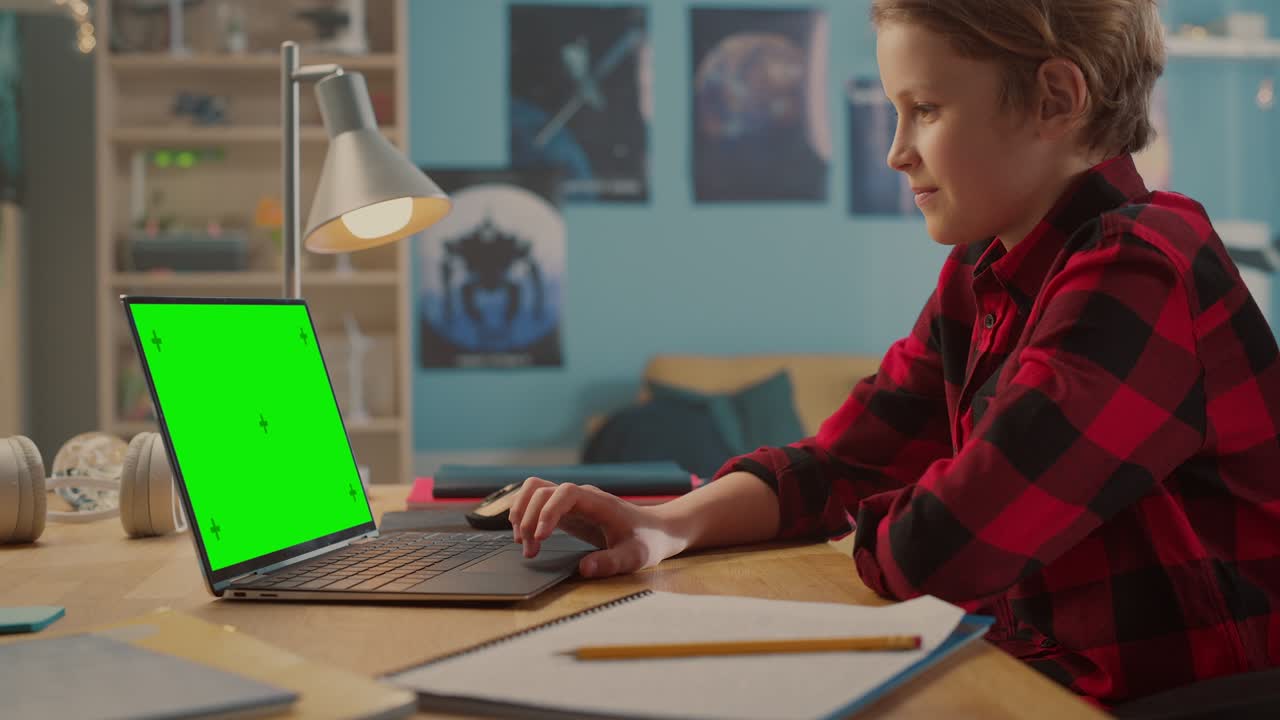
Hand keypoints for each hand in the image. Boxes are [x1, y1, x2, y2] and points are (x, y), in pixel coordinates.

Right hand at [508, 477, 685, 577]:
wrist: (656, 530)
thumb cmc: (647, 540)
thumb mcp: (635, 556)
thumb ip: (611, 562)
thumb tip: (584, 569)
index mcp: (598, 501)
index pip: (565, 493)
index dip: (548, 512)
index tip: (540, 538)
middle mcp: (581, 496)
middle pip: (541, 490)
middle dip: (529, 519)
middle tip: (530, 551)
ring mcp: (572, 501)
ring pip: (534, 490)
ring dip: (521, 512)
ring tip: (522, 542)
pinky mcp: (566, 510)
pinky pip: (537, 501)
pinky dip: (525, 514)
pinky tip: (526, 537)